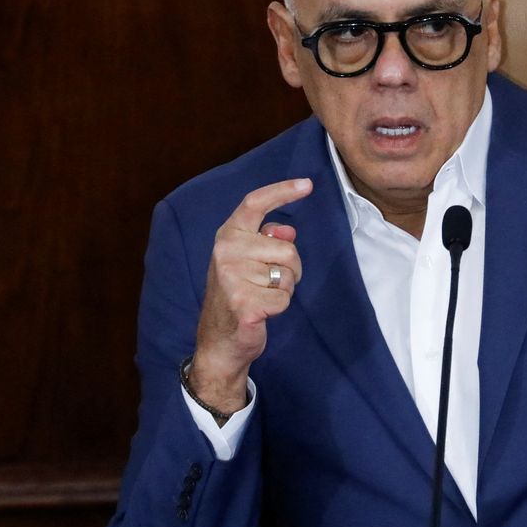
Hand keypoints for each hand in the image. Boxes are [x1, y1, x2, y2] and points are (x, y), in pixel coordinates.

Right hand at [190, 178, 312, 411]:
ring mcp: (232, 277)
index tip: (307, 184)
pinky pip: (284, 299)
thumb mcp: (246, 262)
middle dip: (290, 269)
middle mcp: (226, 251)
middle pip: (287, 249)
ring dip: (283, 290)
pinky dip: (280, 309)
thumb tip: (287, 231)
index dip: (283, 191)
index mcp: (227, 236)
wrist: (218, 341)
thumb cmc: (237, 296)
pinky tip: (260, 313)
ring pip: (288, 275)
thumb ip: (265, 242)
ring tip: (261, 297)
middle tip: (268, 283)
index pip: (255, 203)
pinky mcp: (244, 302)